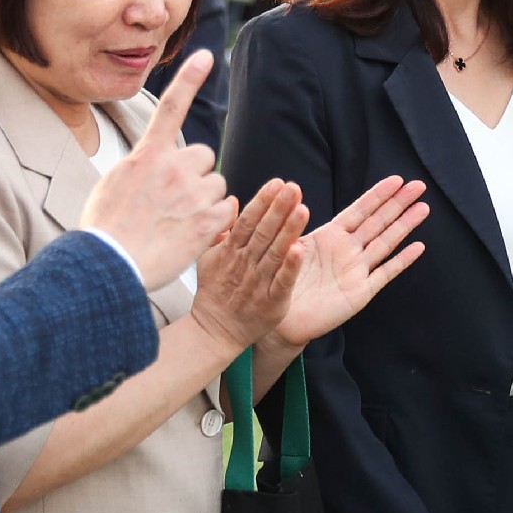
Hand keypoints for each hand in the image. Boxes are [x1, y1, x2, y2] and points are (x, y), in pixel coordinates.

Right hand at [79, 53, 236, 291]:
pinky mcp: (207, 221)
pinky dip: (214, 222)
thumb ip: (139, 168)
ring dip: (204, 199)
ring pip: (216, 184)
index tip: (207, 56)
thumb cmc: (104, 232)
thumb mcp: (112, 185)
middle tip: (174, 200)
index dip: (190, 79)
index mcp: (146, 156)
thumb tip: (149, 164)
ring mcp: (192, 194)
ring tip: (177, 222)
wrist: (109, 266)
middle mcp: (172, 168)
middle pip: (203, 156)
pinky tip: (190, 235)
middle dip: (195, 173)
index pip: (171, 107)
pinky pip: (225, 210)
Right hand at [189, 179, 308, 352]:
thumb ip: (223, 228)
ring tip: (303, 209)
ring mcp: (258, 282)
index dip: (263, 201)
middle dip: (279, 208)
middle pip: (263, 232)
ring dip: (289, 230)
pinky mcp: (271, 301)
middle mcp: (244, 263)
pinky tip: (299, 250)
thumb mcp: (209, 256)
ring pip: (275, 252)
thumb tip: (234, 201)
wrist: (215, 329)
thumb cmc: (215, 291)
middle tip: (294, 187)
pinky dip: (290, 267)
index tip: (277, 183)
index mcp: (230, 251)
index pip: (248, 221)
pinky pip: (282, 282)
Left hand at [275, 176, 428, 346]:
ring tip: (423, 208)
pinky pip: (385, 273)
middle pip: (378, 222)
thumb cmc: (282, 282)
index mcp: (331, 237)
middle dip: (398, 203)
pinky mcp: (360, 292)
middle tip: (419, 185)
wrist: (283, 320)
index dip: (378, 195)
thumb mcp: (286, 248)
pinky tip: (418, 247)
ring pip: (386, 242)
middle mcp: (348, 251)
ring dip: (405, 225)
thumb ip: (294, 227)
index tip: (396, 179)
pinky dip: (402, 260)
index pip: (359, 210)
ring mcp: (356, 271)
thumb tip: (296, 200)